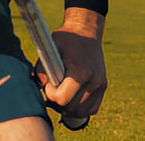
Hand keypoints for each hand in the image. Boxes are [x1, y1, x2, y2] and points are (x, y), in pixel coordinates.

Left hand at [37, 8, 106, 125]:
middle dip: (58, 103)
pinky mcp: (103, 87)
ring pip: (81, 112)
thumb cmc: (66, 38)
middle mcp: (94, 81)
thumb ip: (41, 69)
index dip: (51, 94)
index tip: (49, 84)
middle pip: (71, 109)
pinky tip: (72, 96)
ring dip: (68, 108)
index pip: (62, 99)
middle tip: (53, 89)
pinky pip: (91, 109)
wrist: (87, 31)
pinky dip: (80, 107)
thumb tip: (41, 87)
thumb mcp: (50, 48)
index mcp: (81, 71)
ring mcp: (101, 85)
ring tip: (61, 94)